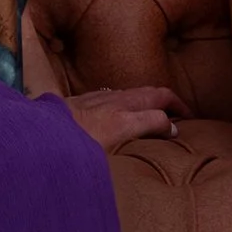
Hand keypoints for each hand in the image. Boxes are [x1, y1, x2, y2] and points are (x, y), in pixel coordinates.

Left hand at [64, 83, 180, 153]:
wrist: (42, 134)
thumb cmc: (77, 138)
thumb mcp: (121, 130)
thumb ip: (149, 124)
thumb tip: (171, 126)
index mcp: (126, 108)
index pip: (161, 99)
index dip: (178, 108)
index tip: (189, 119)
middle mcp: (114, 100)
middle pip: (148, 93)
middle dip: (167, 100)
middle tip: (179, 114)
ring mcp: (97, 100)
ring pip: (130, 95)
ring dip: (146, 101)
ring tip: (154, 115)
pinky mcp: (82, 105)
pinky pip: (112, 100)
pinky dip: (127, 103)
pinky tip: (120, 114)